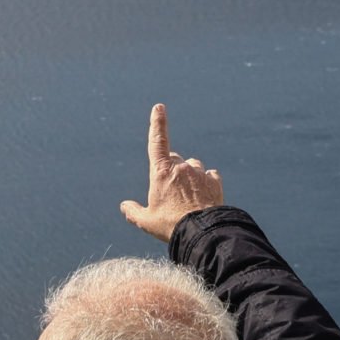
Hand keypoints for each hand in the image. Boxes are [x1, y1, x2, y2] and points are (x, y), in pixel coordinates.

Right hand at [119, 103, 225, 240]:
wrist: (202, 232)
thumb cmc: (171, 226)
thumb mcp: (146, 221)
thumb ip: (133, 211)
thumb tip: (125, 206)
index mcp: (161, 172)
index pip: (157, 141)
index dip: (157, 123)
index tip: (159, 107)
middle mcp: (181, 167)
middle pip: (174, 159)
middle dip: (170, 169)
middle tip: (170, 192)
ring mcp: (199, 173)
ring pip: (192, 166)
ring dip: (189, 175)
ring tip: (188, 197)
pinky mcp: (214, 181)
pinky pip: (209, 175)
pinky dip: (205, 182)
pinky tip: (203, 195)